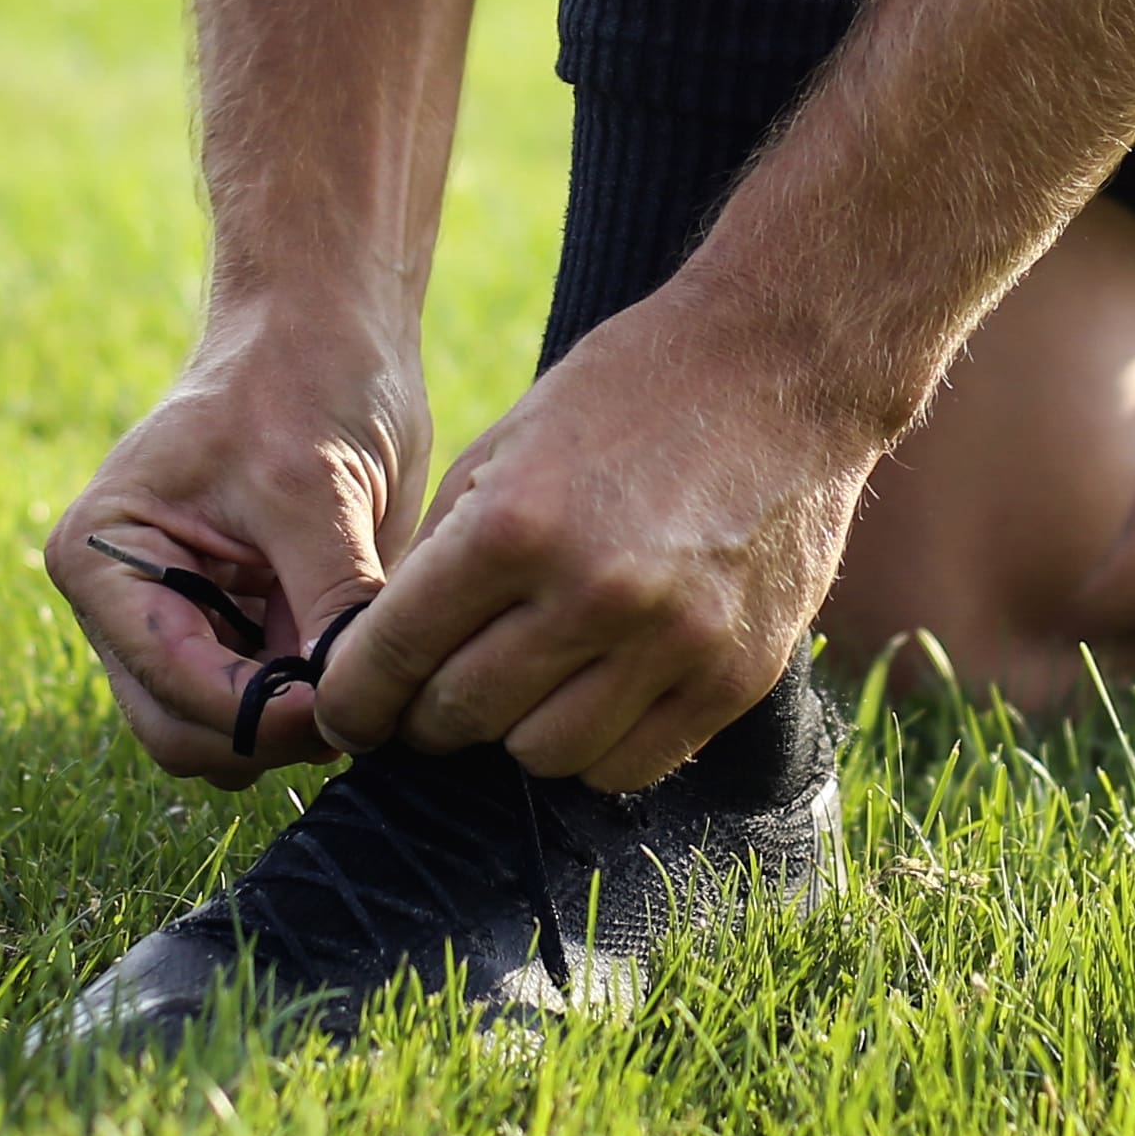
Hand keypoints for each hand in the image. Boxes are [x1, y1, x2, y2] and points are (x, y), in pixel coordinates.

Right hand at [44, 309, 428, 786]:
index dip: (258, 715)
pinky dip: (315, 702)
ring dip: (295, 725)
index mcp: (102, 557)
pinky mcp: (237, 633)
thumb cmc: (304, 379)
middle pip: (183, 733)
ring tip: (363, 659)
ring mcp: (180, 624)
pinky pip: (270, 709)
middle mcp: (125, 604)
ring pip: (227, 738)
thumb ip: (329, 602)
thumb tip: (354, 705)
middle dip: (272, 733)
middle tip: (362, 702)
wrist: (328, 331)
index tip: (345, 706)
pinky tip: (364, 656)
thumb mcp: (318, 490)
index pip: (170, 685)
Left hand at [316, 278, 882, 791]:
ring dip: (516, 729)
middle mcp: (593, 594)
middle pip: (462, 715)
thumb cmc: (631, 394)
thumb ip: (443, 551)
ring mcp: (672, 643)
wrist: (786, 369)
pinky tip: (594, 696)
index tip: (348, 712)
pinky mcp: (733, 677)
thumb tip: (384, 654)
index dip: (354, 697)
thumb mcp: (507, 444)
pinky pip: (631, 766)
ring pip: (543, 755)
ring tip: (527, 682)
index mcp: (516, 525)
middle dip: (429, 712)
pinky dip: (595, 747)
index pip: (396, 653)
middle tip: (434, 692)